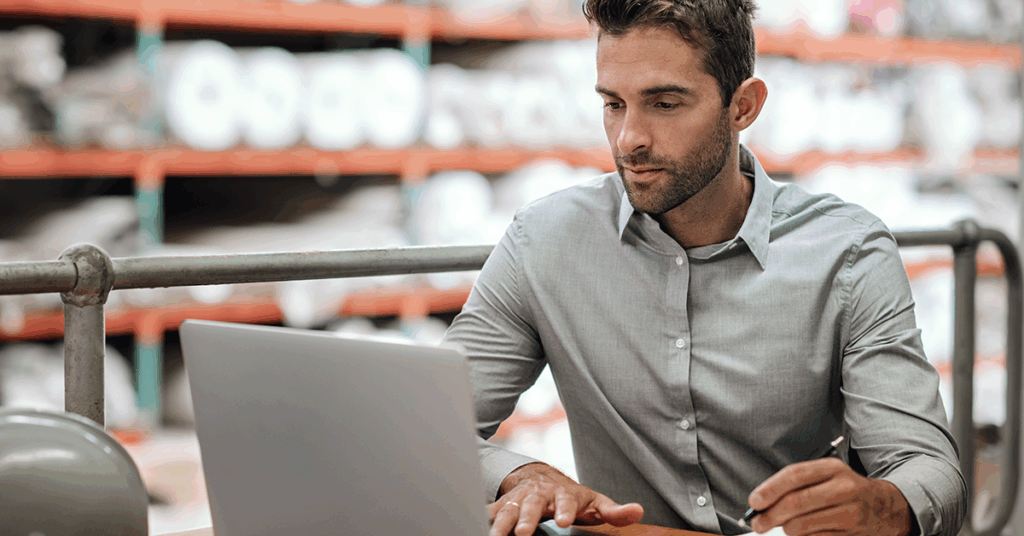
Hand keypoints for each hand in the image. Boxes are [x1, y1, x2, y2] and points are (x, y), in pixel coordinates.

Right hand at [488, 462, 643, 535]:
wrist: (542, 480)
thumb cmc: (573, 498)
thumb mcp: (595, 503)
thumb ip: (615, 510)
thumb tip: (638, 511)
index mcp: (563, 494)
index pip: (566, 501)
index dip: (565, 510)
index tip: (563, 521)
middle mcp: (538, 495)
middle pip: (531, 505)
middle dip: (526, 518)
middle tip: (522, 533)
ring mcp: (519, 499)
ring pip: (507, 509)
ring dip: (501, 523)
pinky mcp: (503, 505)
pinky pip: (491, 512)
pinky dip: (483, 518)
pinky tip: (476, 526)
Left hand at [746, 458, 912, 535]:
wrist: (886, 508)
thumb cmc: (846, 491)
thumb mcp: (826, 477)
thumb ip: (795, 485)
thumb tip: (760, 502)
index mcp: (832, 468)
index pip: (794, 475)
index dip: (770, 489)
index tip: (754, 502)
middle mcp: (844, 488)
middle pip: (796, 503)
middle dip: (770, 515)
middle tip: (758, 523)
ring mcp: (850, 513)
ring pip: (802, 525)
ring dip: (786, 529)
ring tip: (786, 526)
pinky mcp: (852, 535)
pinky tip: (804, 533)